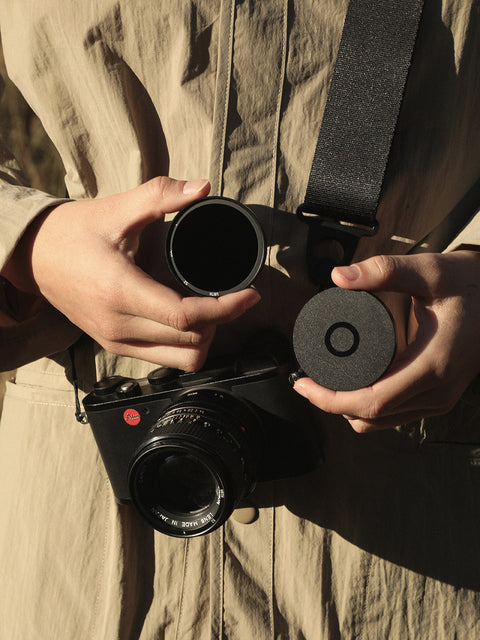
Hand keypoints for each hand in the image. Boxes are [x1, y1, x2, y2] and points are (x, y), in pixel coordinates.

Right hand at [2, 177, 260, 369]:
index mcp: (120, 292)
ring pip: (180, 360)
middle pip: (190, 343)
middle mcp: (118, 326)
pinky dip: (184, 345)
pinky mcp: (114, 346)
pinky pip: (162, 359)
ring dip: (204, 338)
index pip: (186, 317)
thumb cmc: (73, 233)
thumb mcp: (117, 209)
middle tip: (233, 296)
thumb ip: (160, 196)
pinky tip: (190, 321)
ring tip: (212, 310)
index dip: (226, 309)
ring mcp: (115, 341)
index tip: (251, 294)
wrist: (33, 257)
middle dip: (221, 322)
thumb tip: (202, 187)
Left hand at [293, 250, 479, 431]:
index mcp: (433, 365)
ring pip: (382, 422)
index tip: (303, 384)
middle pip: (372, 417)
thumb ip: (385, 270)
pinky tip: (351, 390)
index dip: (331, 399)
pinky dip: (368, 409)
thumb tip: (340, 277)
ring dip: (348, 409)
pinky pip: (396, 416)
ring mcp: (440, 399)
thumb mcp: (430, 270)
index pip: (373, 401)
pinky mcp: (439, 397)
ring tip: (322, 385)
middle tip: (305, 381)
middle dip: (331, 404)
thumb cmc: (469, 286)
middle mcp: (438, 391)